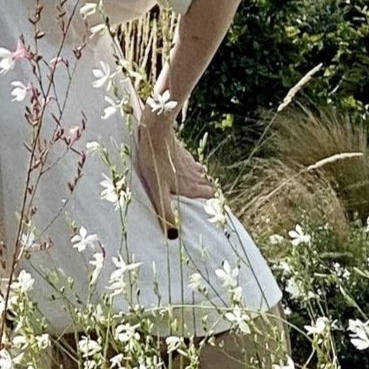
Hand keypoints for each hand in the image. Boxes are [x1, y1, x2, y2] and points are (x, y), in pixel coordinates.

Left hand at [133, 101, 214, 237]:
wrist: (156, 133)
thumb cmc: (155, 163)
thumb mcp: (158, 191)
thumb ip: (166, 212)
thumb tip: (173, 236)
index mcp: (191, 187)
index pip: (211, 199)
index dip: (213, 207)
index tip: (213, 215)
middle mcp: (195, 176)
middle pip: (208, 189)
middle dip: (208, 197)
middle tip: (203, 206)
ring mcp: (191, 164)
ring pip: (202, 177)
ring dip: (200, 185)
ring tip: (194, 193)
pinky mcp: (184, 155)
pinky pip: (194, 166)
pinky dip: (192, 173)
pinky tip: (184, 173)